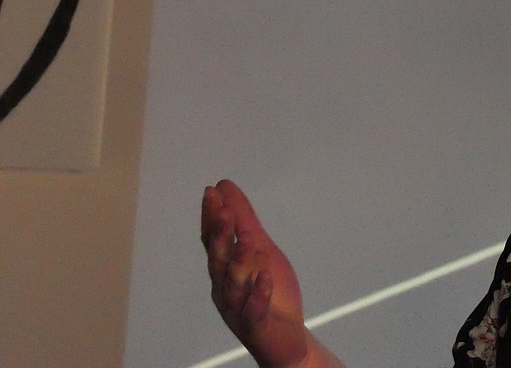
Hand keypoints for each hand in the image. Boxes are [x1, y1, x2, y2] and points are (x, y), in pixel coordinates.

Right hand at [201, 180, 309, 367]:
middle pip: (218, 259)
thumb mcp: (260, 248)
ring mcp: (238, 306)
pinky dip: (258, 295)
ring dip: (239, 262)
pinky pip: (254, 310)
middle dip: (220, 235)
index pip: (213, 239)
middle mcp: (225, 286)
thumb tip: (226, 188)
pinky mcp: (256, 324)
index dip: (210, 216)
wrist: (285, 336)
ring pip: (233, 284)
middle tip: (223, 211)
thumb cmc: (268, 291)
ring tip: (247, 242)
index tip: (212, 192)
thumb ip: (244, 220)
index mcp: (225, 267)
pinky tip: (265, 279)